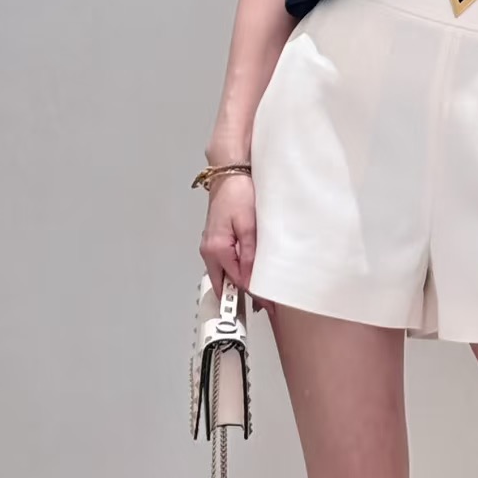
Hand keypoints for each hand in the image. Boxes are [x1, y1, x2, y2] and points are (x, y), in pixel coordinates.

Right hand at [200, 172, 265, 311]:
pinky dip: (237, 271)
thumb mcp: (249, 225)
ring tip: (262, 293)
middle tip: (264, 306)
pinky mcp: (216, 240)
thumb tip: (251, 278)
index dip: (254, 295)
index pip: (236, 281)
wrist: (230, 171)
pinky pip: (226, 262)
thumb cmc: (238, 192)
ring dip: (240, 283)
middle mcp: (209, 250)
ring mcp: (210, 245)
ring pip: (225, 273)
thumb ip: (249, 254)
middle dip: (243, 296)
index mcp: (216, 249)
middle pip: (226, 282)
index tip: (268, 305)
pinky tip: (251, 272)